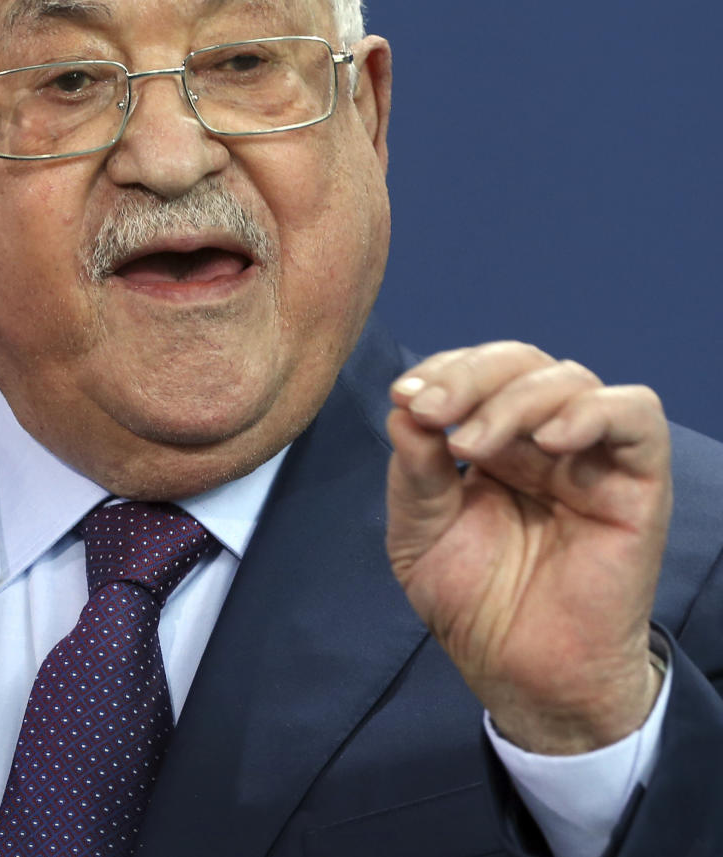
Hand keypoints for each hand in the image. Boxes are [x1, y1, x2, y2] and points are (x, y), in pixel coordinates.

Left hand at [386, 341, 671, 753]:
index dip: (442, 370)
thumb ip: (414, 473)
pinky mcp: (637, 482)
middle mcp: (543, 438)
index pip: (476, 371)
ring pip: (570, 379)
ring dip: (512, 399)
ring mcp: (591, 457)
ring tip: (470, 445)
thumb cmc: (474, 605)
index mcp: (494, 441)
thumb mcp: (421, 535)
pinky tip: (550, 441)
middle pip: (520, 362)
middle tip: (431, 411)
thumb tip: (403, 409)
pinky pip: (636, 417)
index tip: (403, 396)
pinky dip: (593, 412)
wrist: (524, 677)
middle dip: (469, 376)